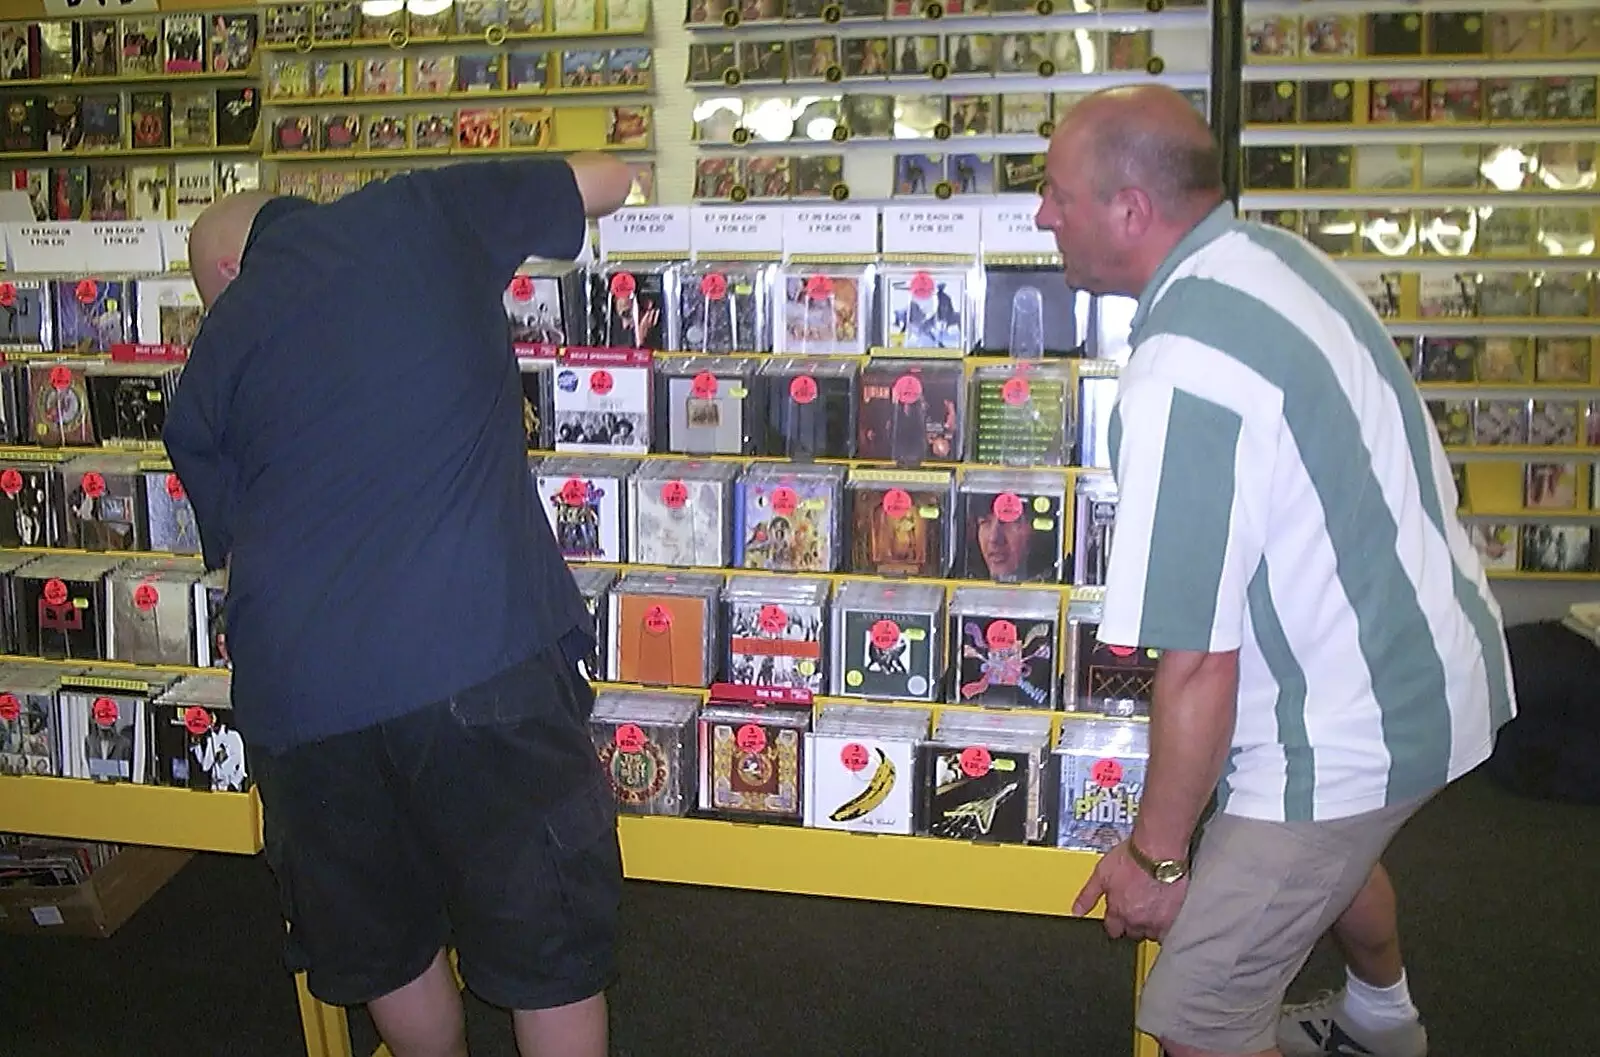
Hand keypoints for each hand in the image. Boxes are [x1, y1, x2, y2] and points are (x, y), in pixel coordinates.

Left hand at [1072, 842, 1187, 941]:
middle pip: (1132, 933)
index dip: (1114, 923)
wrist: (1159, 850)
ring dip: (1150, 926)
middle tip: (1135, 909)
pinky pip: (1170, 931)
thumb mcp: (1101, 873)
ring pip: (1151, 934)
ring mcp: (1156, 920)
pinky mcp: (1175, 917)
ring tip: (1151, 910)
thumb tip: (1076, 912)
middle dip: (1132, 924)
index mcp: (1118, 911)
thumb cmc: (1132, 857)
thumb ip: (1088, 895)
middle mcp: (1136, 919)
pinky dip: (1167, 926)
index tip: (1117, 917)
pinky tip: (1165, 913)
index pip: (1113, 929)